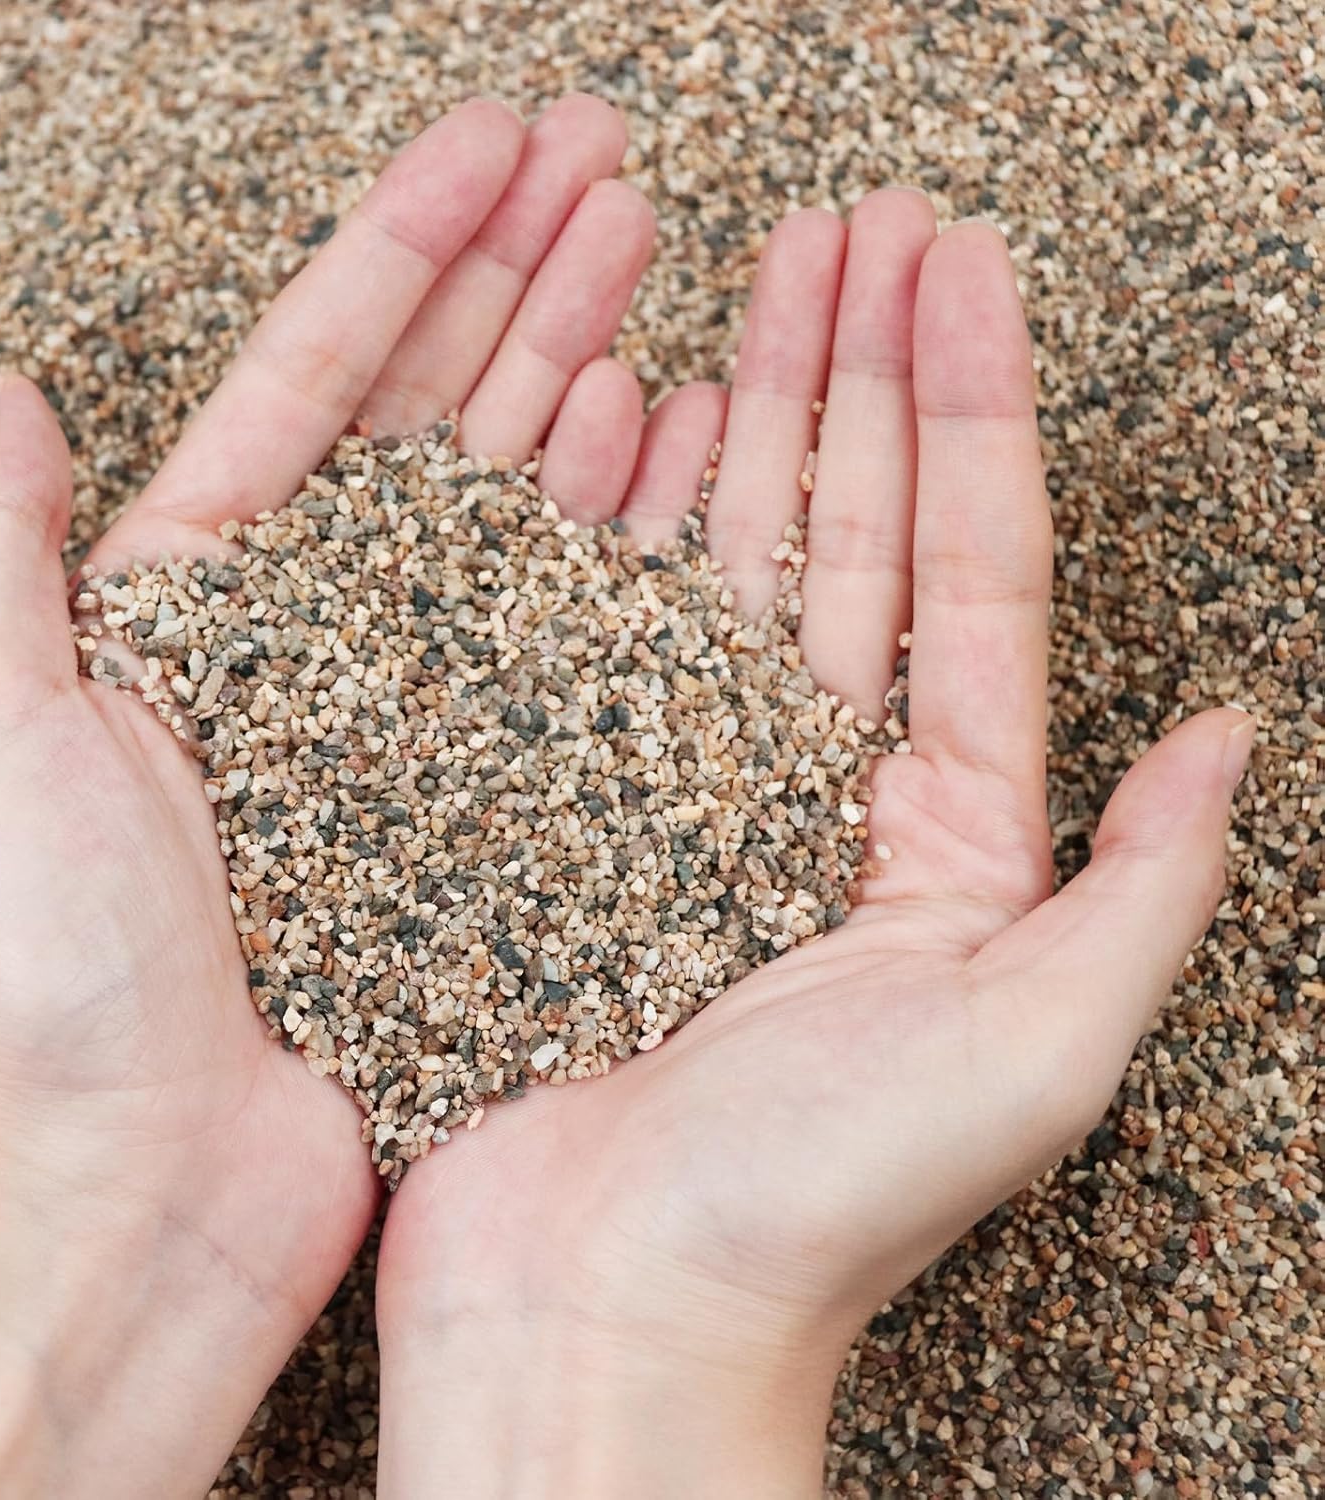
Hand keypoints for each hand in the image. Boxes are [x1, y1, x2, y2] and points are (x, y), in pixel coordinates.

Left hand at [0, 95, 657, 1497]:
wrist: (158, 1191)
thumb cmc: (66, 988)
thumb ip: (7, 561)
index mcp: (200, 602)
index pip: (318, 378)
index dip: (409, 247)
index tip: (500, 145)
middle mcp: (326, 642)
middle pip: (439, 413)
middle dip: (524, 271)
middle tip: (615, 165)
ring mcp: (428, 715)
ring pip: (522, 504)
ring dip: (585, 368)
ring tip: (659, 260)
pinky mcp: (504, 799)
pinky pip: (574, 640)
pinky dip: (619, 533)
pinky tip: (670, 446)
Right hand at [375, 196, 1252, 1496]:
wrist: (603, 1317)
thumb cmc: (810, 1213)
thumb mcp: (1031, 1052)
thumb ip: (1141, 889)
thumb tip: (1228, 736)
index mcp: (937, 829)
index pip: (964, 569)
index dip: (967, 404)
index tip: (954, 262)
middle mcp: (811, 789)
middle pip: (845, 532)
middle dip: (857, 366)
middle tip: (853, 220)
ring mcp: (676, 785)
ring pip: (720, 558)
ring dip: (740, 408)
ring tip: (741, 273)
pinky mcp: (562, 805)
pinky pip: (592, 628)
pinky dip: (608, 517)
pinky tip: (613, 415)